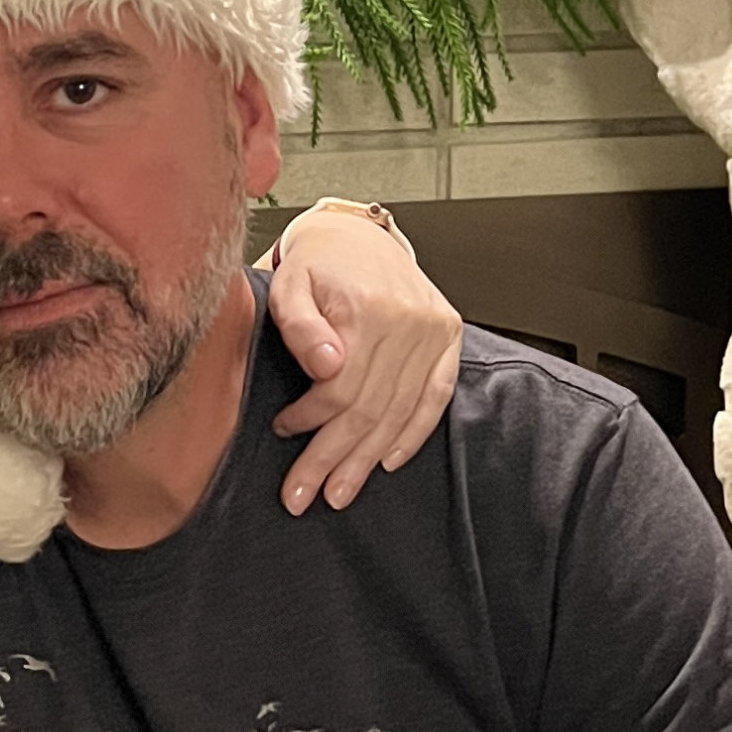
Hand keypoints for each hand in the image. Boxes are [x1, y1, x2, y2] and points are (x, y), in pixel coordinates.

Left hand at [261, 209, 461, 512]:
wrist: (355, 235)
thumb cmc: (316, 264)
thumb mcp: (288, 284)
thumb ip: (299, 323)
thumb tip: (324, 364)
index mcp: (368, 309)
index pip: (341, 388)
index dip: (310, 419)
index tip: (284, 431)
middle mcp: (410, 321)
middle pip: (370, 408)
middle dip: (333, 459)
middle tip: (305, 496)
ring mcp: (434, 330)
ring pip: (399, 411)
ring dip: (368, 459)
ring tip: (340, 491)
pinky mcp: (448, 335)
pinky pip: (435, 396)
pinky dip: (413, 434)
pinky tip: (388, 462)